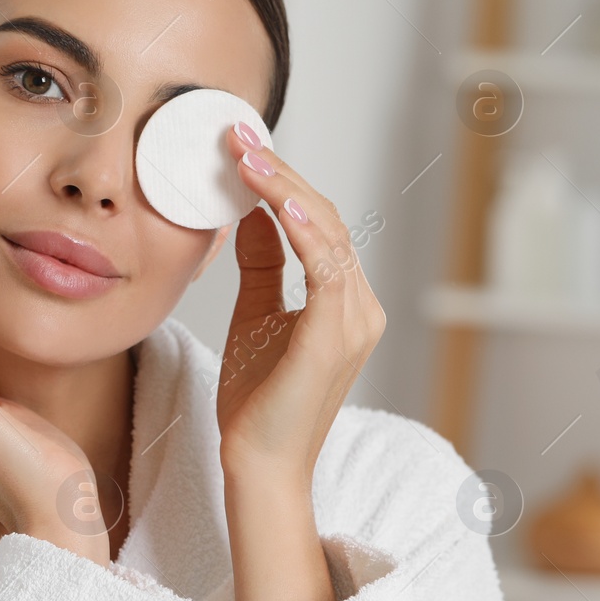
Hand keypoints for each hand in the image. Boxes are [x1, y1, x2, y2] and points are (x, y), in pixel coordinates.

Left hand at [216, 122, 385, 600]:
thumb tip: (250, 214)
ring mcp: (355, 322)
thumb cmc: (256, 402)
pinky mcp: (335, 339)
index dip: (283, 181)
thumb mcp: (255, 316)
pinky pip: (329, 272)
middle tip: (239, 136)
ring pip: (330, 234)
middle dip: (282, 174)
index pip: (319, 223)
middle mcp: (360, 306)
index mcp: (344, 301)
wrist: (256, 464)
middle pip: (328, 218)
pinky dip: (308, 233)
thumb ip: (262, 265)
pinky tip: (281, 203)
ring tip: (247, 155)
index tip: (241, 146)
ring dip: (287, 190)